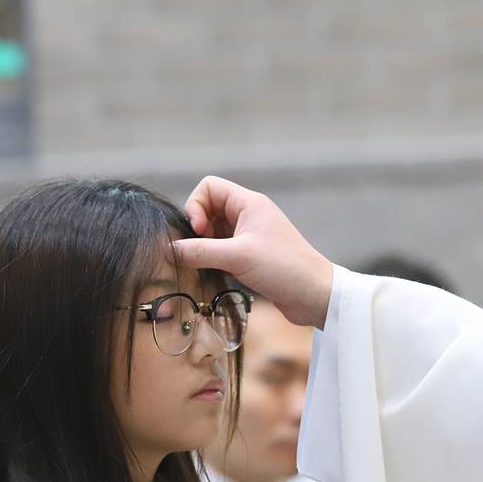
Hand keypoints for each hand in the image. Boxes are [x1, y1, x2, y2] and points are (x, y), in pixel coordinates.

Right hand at [167, 177, 334, 327]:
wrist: (314, 295)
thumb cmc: (283, 268)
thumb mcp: (236, 257)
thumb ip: (199, 251)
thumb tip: (168, 250)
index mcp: (248, 203)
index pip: (208, 187)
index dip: (196, 206)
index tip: (199, 231)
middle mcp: (248, 215)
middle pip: (208, 209)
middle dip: (198, 229)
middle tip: (202, 251)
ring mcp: (249, 236)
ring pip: (213, 232)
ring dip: (205, 247)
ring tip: (209, 265)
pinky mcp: (250, 256)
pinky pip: (222, 250)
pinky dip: (214, 260)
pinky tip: (217, 274)